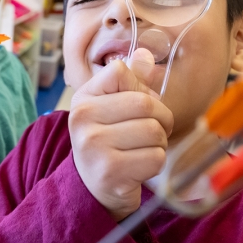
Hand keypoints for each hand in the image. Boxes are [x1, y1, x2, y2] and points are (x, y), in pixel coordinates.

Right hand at [69, 49, 173, 220]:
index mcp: (83, 98)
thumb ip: (131, 81)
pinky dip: (156, 164)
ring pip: (154, 132)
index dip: (141, 89)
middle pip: (145, 103)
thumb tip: (145, 53)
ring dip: (159, 144)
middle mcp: (82, 118)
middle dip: (160, 119)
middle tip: (152, 133)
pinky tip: (140, 168)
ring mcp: (93, 146)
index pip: (121, 71)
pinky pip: (155, 158)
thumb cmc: (109, 143)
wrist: (92, 190)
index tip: (136, 108)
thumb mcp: (114, 108)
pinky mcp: (110, 172)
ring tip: (143, 151)